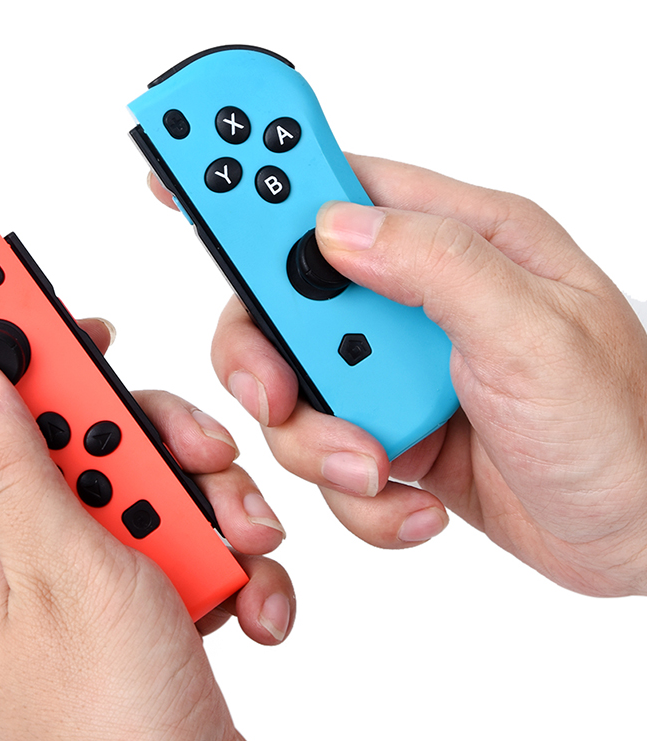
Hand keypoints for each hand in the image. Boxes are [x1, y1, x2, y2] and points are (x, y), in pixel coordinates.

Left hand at [0, 319, 288, 740]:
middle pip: (84, 443)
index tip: (34, 295)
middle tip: (195, 456)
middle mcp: (27, 563)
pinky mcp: (146, 603)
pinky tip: (245, 602)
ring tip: (240, 552)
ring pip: (148, 486)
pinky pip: (183, 540)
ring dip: (207, 507)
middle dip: (153, 442)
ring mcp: (91, 583)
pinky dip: (224, 561)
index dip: (7, 351)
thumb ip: (17, 466)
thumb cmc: (116, 721)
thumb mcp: (67, 569)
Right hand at [151, 157, 646, 597]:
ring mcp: (396, 374)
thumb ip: (434, 265)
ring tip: (384, 470)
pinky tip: (418, 502)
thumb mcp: (535, 332)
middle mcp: (414, 303)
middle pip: (283, 302)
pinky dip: (360, 497)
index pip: (335, 186)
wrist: (640, 532)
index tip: (180, 168)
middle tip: (281, 395)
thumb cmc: (621, 425)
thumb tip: (336, 229)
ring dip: (321, 445)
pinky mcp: (390, 436)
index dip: (252, 172)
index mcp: (457, 244)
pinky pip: (328, 459)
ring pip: (295, 394)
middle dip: (270, 360)